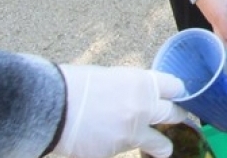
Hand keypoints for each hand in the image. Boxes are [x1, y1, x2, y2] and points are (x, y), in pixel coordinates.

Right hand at [54, 65, 186, 157]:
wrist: (48, 107)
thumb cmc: (74, 85)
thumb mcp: (110, 77)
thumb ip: (131, 89)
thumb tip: (138, 97)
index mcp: (142, 84)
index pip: (176, 87)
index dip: (177, 92)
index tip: (178, 96)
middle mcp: (143, 109)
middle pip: (175, 115)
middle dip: (176, 117)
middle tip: (177, 119)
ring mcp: (130, 134)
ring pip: (160, 144)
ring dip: (161, 146)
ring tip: (163, 148)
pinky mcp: (114, 153)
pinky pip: (124, 152)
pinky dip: (118, 148)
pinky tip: (105, 142)